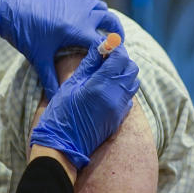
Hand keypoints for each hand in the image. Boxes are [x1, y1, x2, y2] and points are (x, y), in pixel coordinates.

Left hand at [0, 0, 123, 96]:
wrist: (9, 7)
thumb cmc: (25, 32)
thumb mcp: (39, 58)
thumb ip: (50, 80)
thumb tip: (56, 101)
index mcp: (78, 30)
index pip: (105, 44)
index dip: (112, 54)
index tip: (114, 63)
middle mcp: (83, 14)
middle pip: (111, 22)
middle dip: (117, 34)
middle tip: (117, 46)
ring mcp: (77, 2)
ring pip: (102, 7)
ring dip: (106, 19)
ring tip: (104, 32)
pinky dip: (94, 7)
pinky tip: (87, 17)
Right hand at [29, 45, 139, 169]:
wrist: (63, 146)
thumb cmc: (61, 114)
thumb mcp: (70, 86)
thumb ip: (88, 66)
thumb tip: (98, 49)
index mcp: (101, 85)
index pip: (120, 58)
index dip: (115, 48)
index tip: (107, 46)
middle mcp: (115, 96)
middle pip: (132, 69)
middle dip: (122, 61)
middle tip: (107, 59)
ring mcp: (119, 109)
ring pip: (133, 83)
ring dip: (124, 75)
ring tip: (107, 74)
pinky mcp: (119, 119)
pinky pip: (129, 98)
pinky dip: (122, 90)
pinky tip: (107, 90)